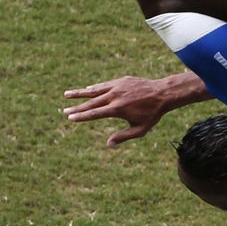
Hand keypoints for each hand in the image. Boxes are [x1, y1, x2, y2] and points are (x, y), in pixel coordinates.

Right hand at [62, 75, 183, 146]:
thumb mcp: (140, 129)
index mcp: (117, 109)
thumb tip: (108, 144)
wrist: (162, 93)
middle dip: (76, 107)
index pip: (94, 113)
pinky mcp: (121, 81)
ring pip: (94, 90)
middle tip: (64, 110)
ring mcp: (117, 87)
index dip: (81, 116)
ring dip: (80, 93)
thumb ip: (123, 137)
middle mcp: (115, 96)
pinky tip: (87, 90)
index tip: (70, 118)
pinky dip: (95, 88)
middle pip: (91, 102)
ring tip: (67, 94)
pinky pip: (105, 85)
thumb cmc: (152, 114)